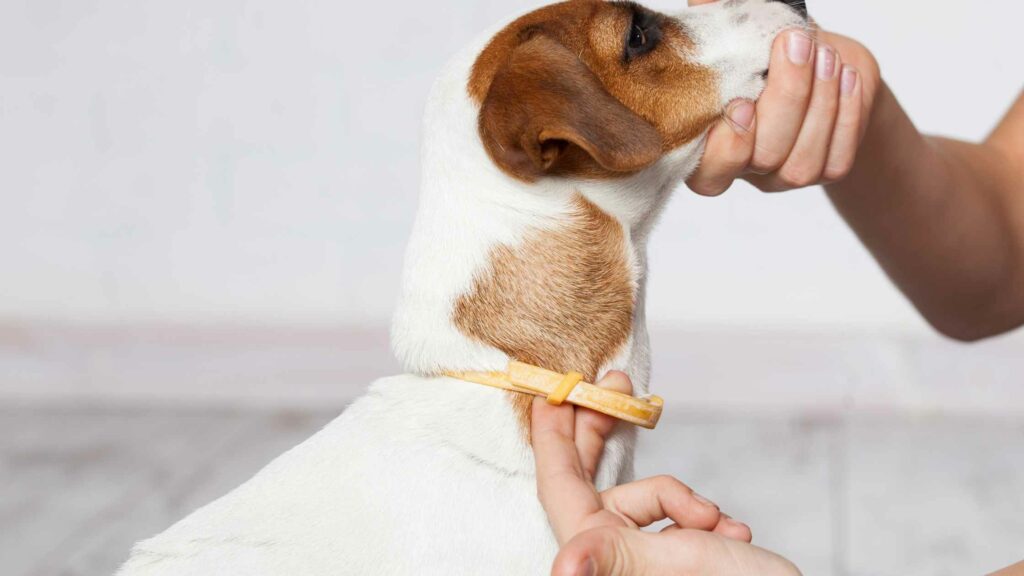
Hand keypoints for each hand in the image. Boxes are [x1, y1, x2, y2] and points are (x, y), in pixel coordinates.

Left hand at [531, 372, 801, 575]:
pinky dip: (712, 522)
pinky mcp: (676, 560)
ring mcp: (643, 559)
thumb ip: (615, 556)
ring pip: (650, 499)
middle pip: (594, 480)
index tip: (551, 391)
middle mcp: (612, 556)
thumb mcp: (672, 566)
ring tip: (718, 524)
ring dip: (687, 499)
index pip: (559, 484)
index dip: (551, 437)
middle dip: (606, 431)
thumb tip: (566, 570)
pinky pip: (681, 520)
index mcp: (596, 555)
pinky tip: (736, 538)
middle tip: (618, 384)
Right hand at [686, 0, 880, 194]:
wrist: (817, 60)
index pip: (708, 174)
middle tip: (795, 45)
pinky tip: (846, 76)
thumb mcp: (739, 32)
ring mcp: (784, 176)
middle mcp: (745, 170)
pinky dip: (845, 114)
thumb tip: (704, 5)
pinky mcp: (825, 170)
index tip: (742, 102)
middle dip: (786, 99)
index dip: (726, 148)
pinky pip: (837, 159)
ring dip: (819, 103)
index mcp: (708, 146)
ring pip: (802, 163)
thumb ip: (718, 23)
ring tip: (825, 54)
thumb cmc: (766, 49)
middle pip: (763, 158)